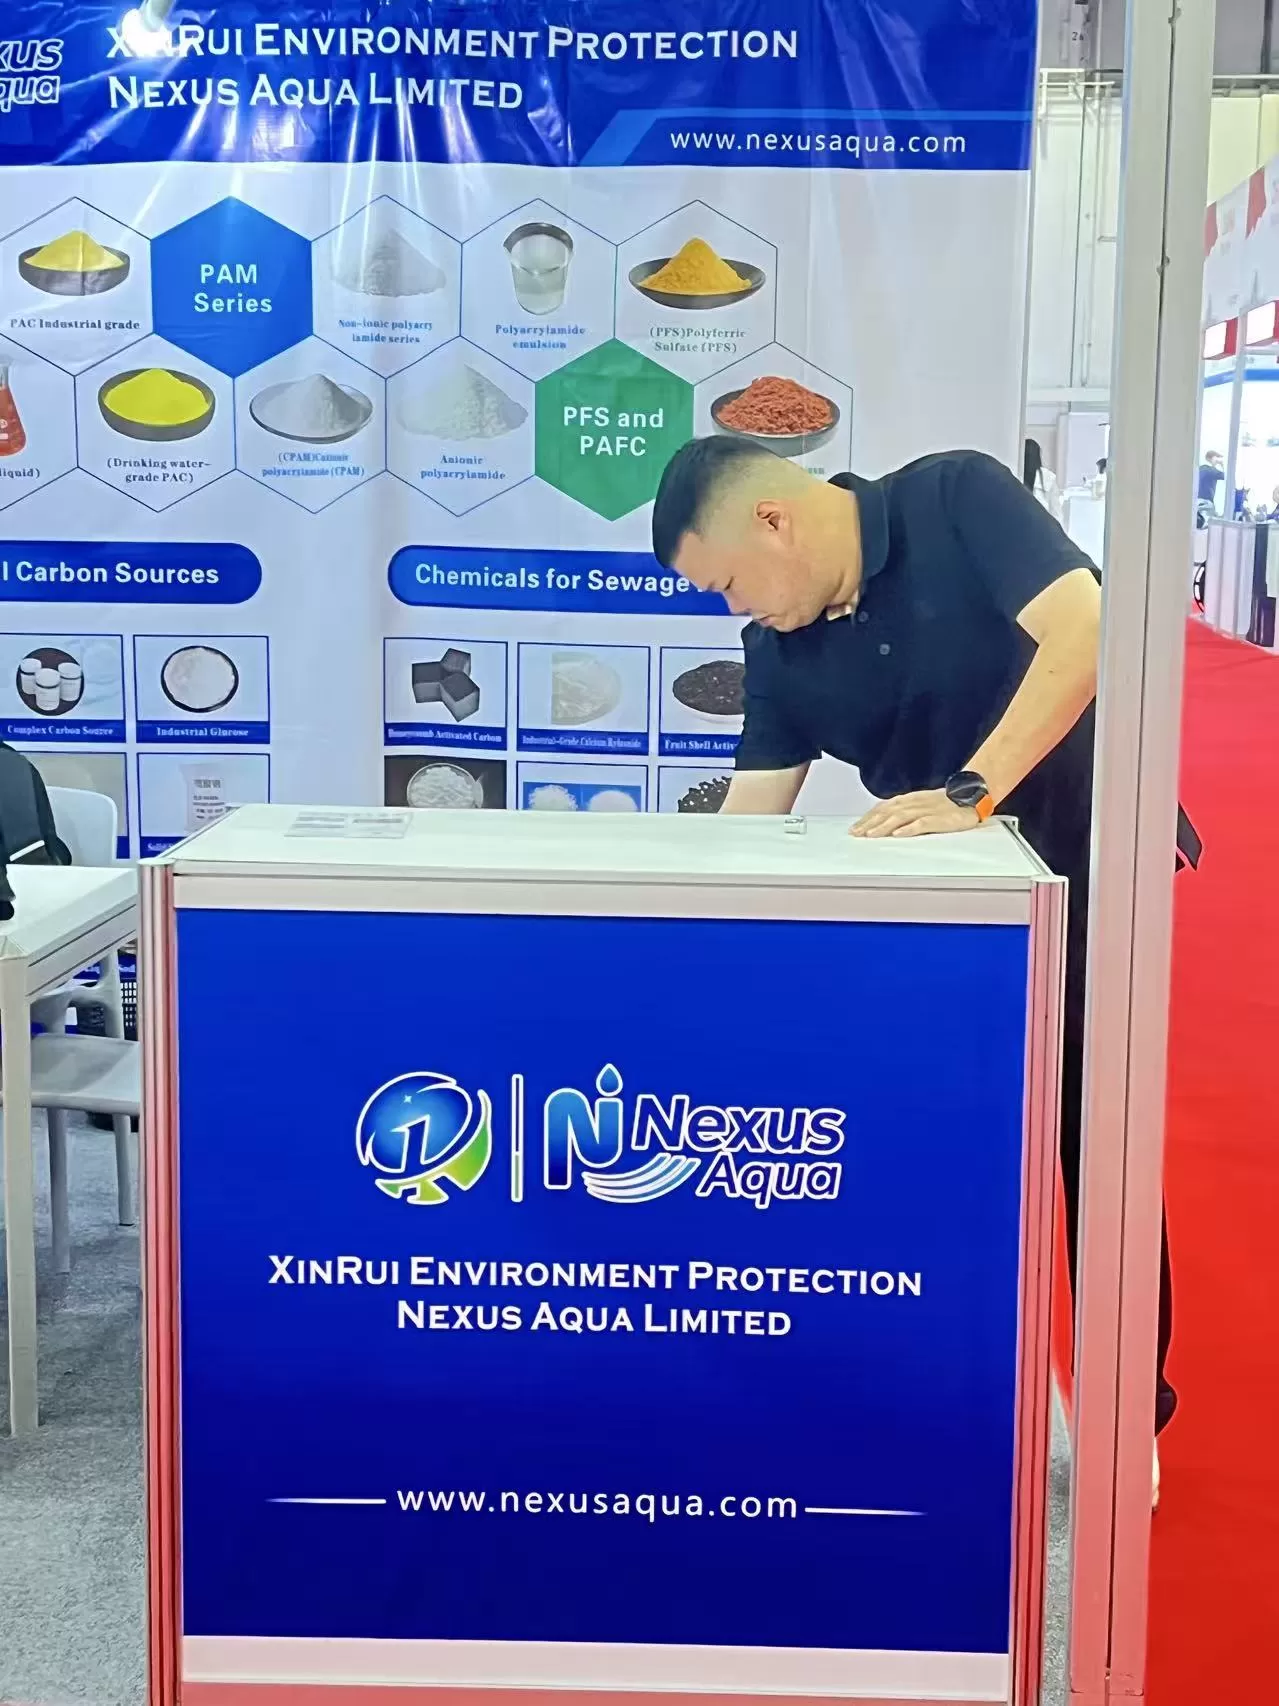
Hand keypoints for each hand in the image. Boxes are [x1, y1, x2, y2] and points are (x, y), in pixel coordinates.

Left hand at [851, 789, 979, 837]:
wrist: (972, 795)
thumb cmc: (946, 803)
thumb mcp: (921, 804)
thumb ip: (904, 811)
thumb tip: (884, 821)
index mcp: (909, 799)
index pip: (883, 807)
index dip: (868, 817)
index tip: (855, 827)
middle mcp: (914, 802)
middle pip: (887, 812)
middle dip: (870, 823)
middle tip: (856, 834)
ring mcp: (927, 809)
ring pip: (901, 817)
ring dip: (883, 826)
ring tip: (871, 835)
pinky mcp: (940, 818)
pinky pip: (922, 823)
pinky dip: (909, 828)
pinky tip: (898, 835)